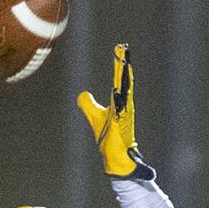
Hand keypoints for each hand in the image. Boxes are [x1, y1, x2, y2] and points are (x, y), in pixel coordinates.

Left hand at [77, 42, 154, 178]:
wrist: (115, 158)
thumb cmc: (108, 139)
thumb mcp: (94, 117)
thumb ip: (88, 104)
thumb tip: (83, 94)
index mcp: (118, 102)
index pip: (119, 78)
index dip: (119, 64)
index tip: (120, 49)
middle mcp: (124, 106)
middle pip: (123, 80)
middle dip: (123, 64)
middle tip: (124, 48)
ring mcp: (124, 115)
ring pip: (125, 91)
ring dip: (125, 77)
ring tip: (125, 63)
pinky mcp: (121, 125)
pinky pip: (122, 109)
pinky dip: (121, 99)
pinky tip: (118, 89)